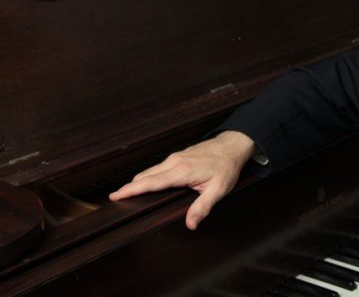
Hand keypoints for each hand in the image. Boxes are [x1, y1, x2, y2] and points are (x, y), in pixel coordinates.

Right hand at [109, 130, 254, 229]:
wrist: (232, 146)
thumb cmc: (226, 167)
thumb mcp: (219, 190)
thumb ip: (202, 207)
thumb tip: (191, 224)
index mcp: (181, 171)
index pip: (151, 182)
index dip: (131, 190)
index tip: (115, 195)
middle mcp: (174, 162)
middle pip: (145, 176)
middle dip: (129, 187)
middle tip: (114, 199)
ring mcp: (175, 158)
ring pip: (150, 171)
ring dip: (138, 181)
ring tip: (125, 194)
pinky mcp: (177, 157)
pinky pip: (158, 167)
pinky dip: (148, 176)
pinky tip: (146, 184)